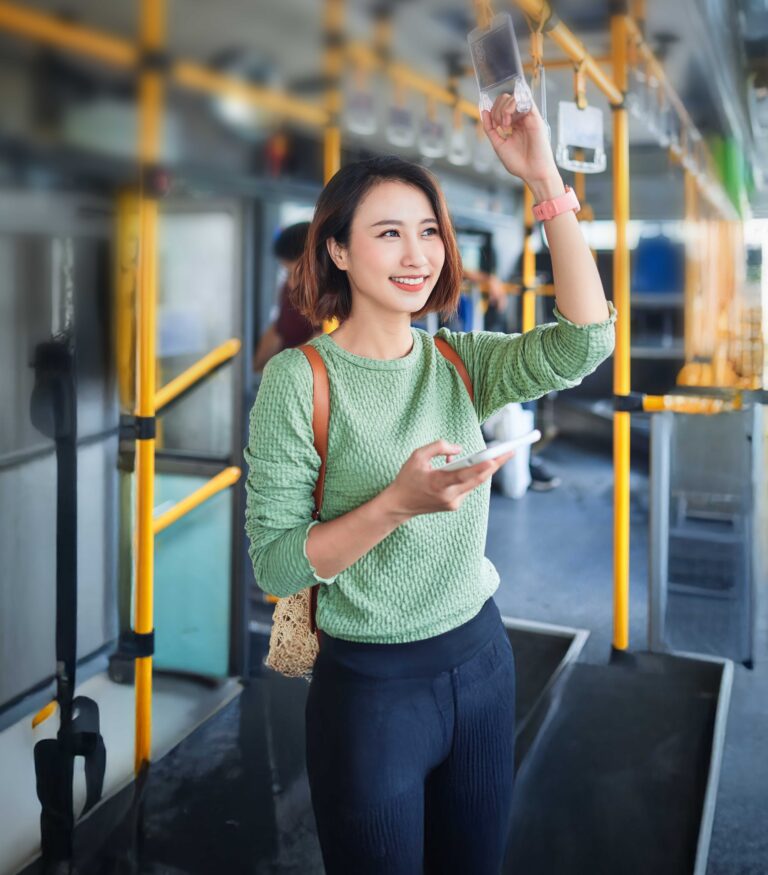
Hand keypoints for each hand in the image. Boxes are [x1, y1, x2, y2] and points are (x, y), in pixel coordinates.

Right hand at [383, 439, 515, 518]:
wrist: (399, 505)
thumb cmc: (407, 478)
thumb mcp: (417, 456)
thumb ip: (438, 447)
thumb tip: (459, 449)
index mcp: (438, 483)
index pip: (466, 474)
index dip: (483, 466)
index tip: (498, 456)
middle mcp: (449, 496)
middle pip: (478, 479)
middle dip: (496, 464)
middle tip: (510, 451)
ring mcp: (453, 503)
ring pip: (474, 483)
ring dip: (481, 468)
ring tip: (491, 454)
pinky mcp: (454, 505)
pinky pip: (467, 487)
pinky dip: (468, 475)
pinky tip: (461, 465)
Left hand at [481, 95, 562, 197]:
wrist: (532, 172)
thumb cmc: (518, 162)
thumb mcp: (498, 144)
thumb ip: (490, 128)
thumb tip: (484, 112)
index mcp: (513, 124)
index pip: (501, 106)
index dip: (493, 111)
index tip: (493, 125)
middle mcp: (521, 119)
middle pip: (505, 99)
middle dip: (497, 110)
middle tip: (500, 126)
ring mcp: (527, 117)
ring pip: (512, 98)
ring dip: (503, 109)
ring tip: (505, 125)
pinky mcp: (534, 117)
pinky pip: (524, 99)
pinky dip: (512, 106)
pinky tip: (509, 120)